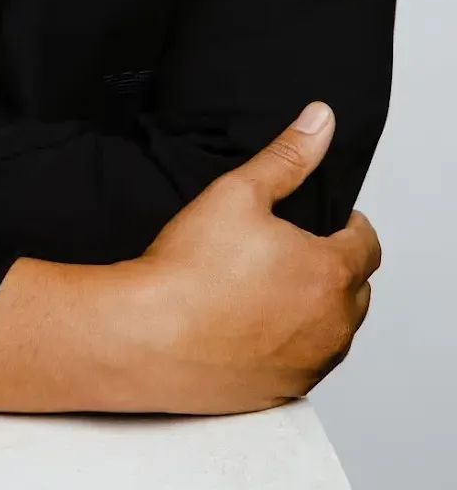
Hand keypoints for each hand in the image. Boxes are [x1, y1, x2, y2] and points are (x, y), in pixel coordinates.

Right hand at [122, 102, 379, 411]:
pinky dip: (291, 344)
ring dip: (315, 308)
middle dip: (332, 266)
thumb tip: (320, 121)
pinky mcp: (282, 391)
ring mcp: (309, 365)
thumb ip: (287, 156)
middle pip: (355, 289)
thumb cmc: (188, 270)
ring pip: (332, 330)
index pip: (365, 244)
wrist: (145, 335)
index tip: (323, 221)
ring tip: (270, 285)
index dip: (347, 225)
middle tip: (290, 250)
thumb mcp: (238, 193)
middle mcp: (331, 325)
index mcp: (329, 273)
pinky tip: (252, 324)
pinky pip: (304, 364)